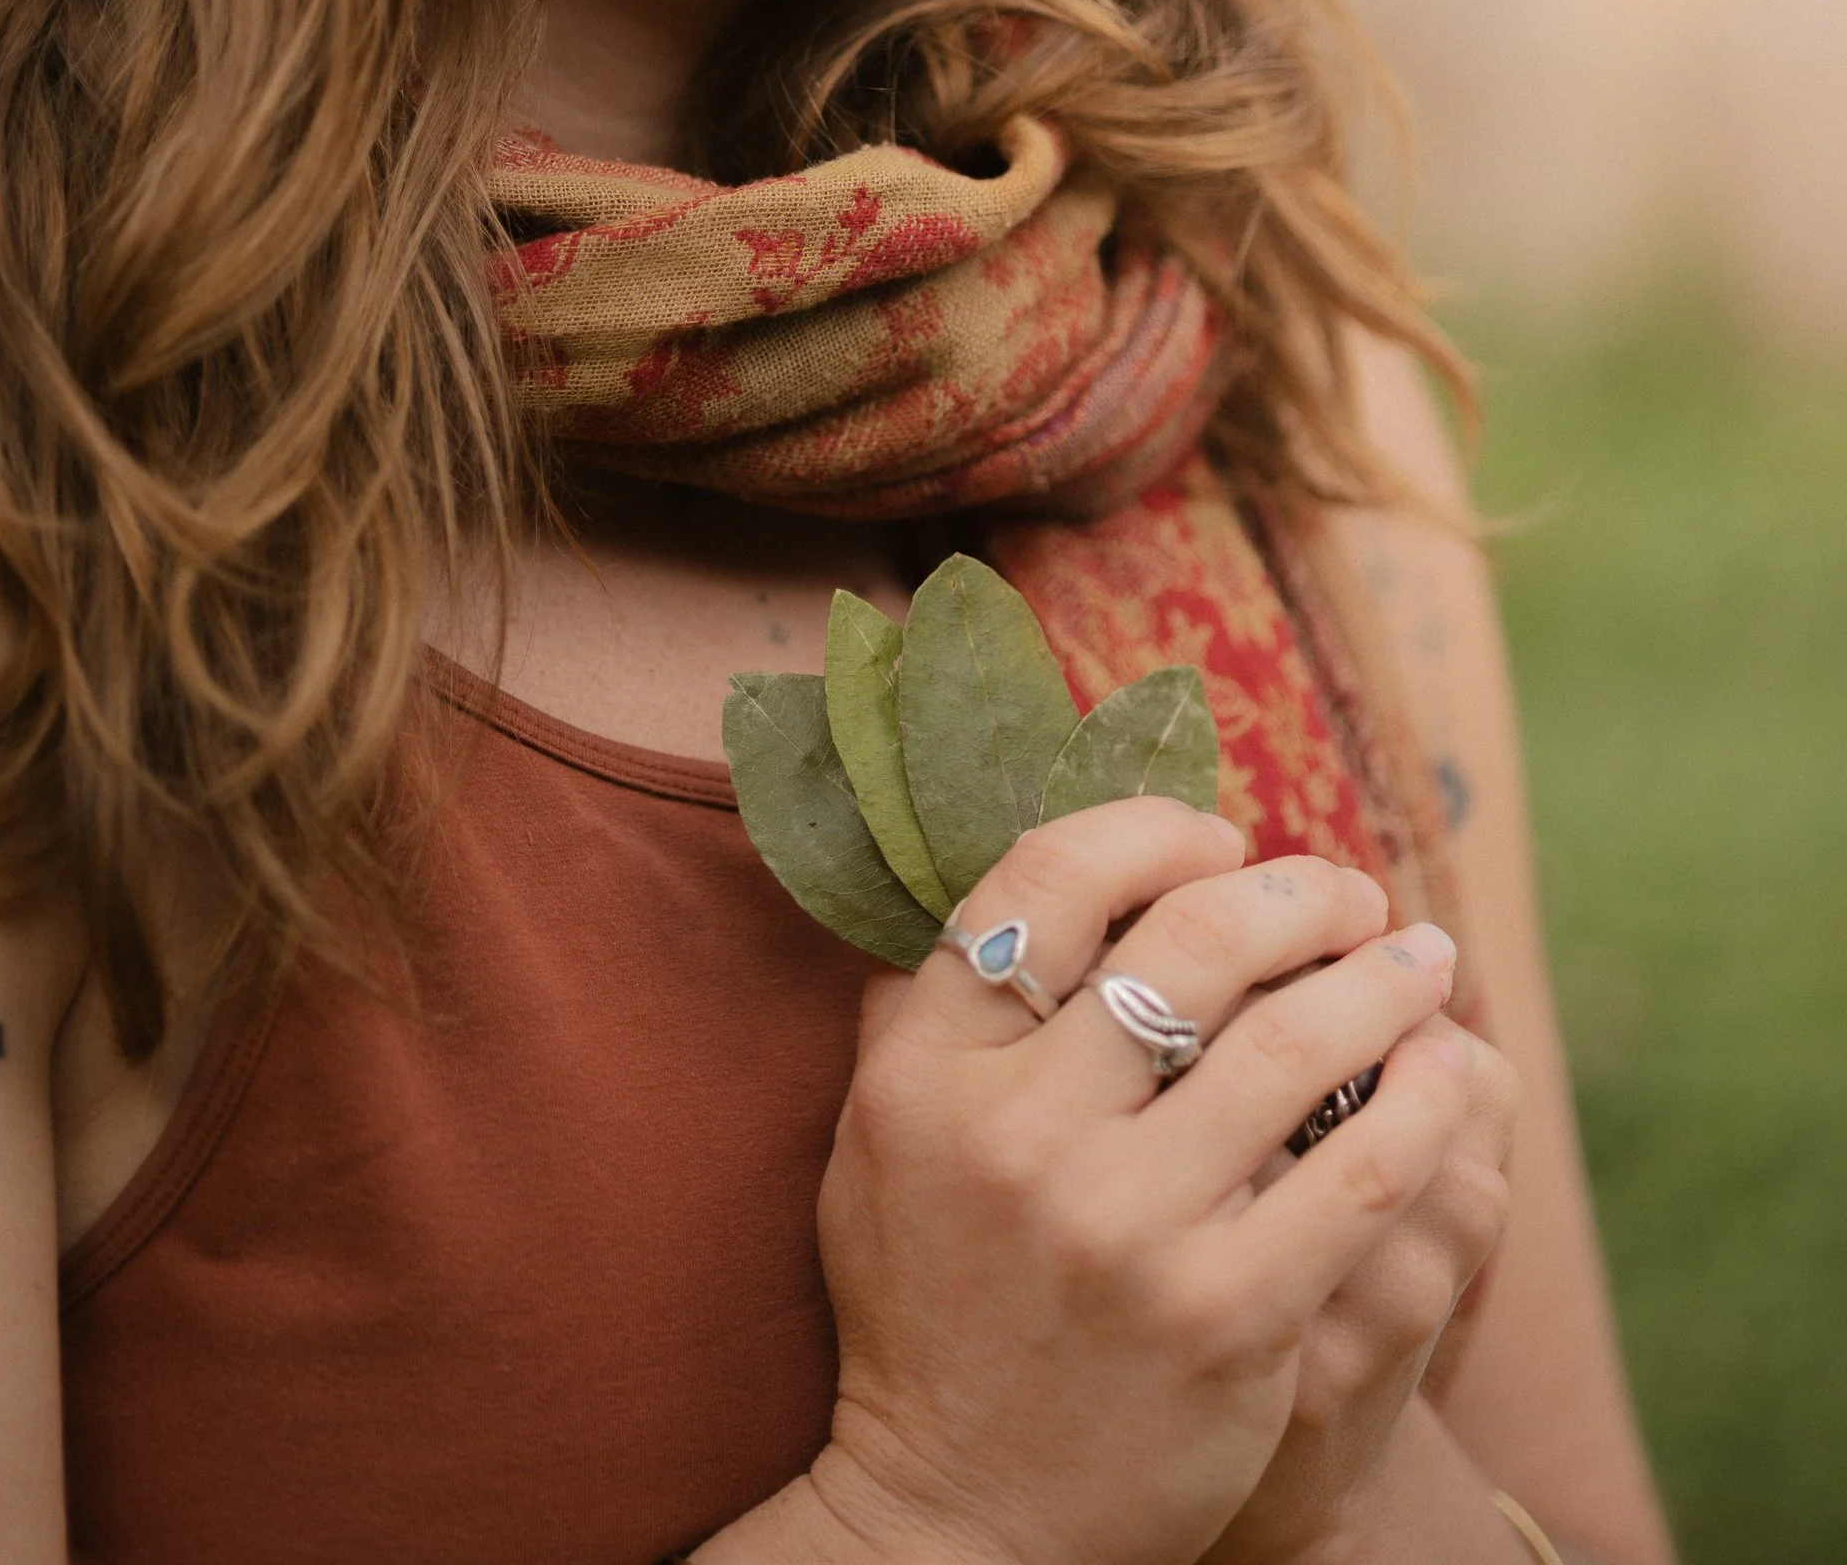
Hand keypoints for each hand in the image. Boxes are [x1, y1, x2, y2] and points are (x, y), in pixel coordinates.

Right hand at [800, 806, 1478, 1564]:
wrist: (959, 1519)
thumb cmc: (930, 1307)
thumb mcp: (880, 1142)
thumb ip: (922, 1007)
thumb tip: (1016, 873)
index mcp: (926, 1072)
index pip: (1047, 881)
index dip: (1151, 832)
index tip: (1219, 838)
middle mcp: (1017, 1135)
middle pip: (1187, 945)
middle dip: (1295, 895)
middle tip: (1352, 894)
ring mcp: (1125, 1228)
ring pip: (1291, 1045)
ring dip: (1382, 981)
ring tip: (1425, 961)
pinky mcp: (1224, 1317)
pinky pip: (1356, 1177)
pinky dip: (1419, 1104)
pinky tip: (1447, 1072)